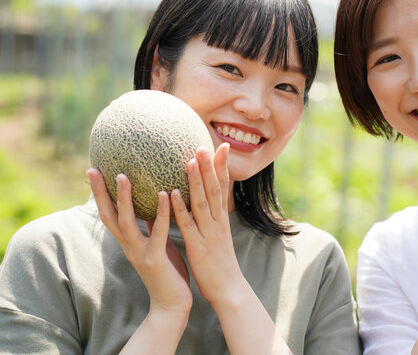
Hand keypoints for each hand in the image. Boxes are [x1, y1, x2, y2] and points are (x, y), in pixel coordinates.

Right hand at [87, 169, 192, 315]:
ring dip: (124, 199)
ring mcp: (140, 253)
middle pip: (108, 215)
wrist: (172, 305)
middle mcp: (129, 246)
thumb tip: (154, 199)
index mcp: (129, 242)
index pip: (109, 214)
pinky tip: (165, 193)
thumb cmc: (168, 272)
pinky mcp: (156, 259)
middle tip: (94, 169)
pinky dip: (161, 212)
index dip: (100, 194)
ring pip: (127, 223)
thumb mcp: (159, 244)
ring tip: (124, 175)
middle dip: (100, 193)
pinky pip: (158, 232)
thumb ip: (153, 225)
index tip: (94, 171)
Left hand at [171, 143, 238, 306]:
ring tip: (190, 159)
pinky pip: (188, 224)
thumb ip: (208, 219)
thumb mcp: (216, 237)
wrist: (229, 289)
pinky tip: (172, 193)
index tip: (219, 146)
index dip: (221, 166)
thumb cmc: (219, 263)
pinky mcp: (198, 245)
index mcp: (221, 219)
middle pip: (214, 188)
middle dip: (210, 166)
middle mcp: (218, 221)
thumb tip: (197, 205)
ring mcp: (209, 232)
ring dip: (196, 180)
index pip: (222, 187)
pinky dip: (181, 207)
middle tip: (204, 144)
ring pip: (203, 202)